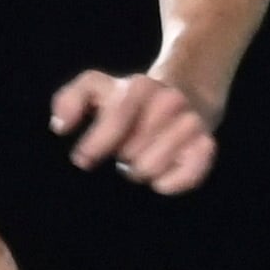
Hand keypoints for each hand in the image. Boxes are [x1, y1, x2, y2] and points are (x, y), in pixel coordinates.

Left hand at [49, 71, 218, 194]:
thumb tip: (61, 127)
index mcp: (140, 86)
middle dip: (122, 158)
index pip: (117, 119)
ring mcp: (191, 122)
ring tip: (142, 159)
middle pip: (132, 153)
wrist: (187, 94)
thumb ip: (70, 99)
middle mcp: (170, 100)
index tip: (83, 160)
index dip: (96, 145)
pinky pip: (187, 176)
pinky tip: (160, 178)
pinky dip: (169, 183)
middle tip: (126, 151)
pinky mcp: (207, 144)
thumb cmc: (130, 100)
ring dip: (143, 171)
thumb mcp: (96, 88)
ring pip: (153, 169)